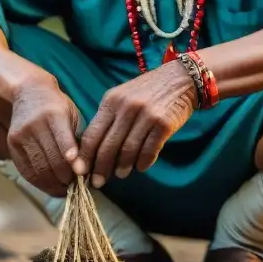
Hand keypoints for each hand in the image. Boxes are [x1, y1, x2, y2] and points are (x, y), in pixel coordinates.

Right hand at [7, 76, 85, 196]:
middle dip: (66, 179)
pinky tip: (50, 186)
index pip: (63, 141)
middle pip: (51, 160)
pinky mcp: (12, 144)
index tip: (82, 175)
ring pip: (39, 169)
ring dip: (54, 185)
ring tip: (66, 190)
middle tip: (77, 187)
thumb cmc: (57, 105)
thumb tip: (82, 170)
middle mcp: (35, 125)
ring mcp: (21, 135)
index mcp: (54, 114)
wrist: (29, 91)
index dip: (72, 161)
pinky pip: (26, 171)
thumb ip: (76, 139)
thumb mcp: (71, 114)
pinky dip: (39, 183)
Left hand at [79, 61, 195, 188]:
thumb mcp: (123, 96)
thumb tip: (95, 150)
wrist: (181, 78)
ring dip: (123, 166)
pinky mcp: (164, 124)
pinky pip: (149, 150)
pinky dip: (143, 162)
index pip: (92, 134)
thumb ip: (109, 118)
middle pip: (108, 145)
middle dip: (100, 168)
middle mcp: (126, 107)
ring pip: (128, 150)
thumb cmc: (148, 91)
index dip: (85, 156)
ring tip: (120, 174)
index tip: (81, 172)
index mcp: (111, 100)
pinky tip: (141, 166)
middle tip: (98, 182)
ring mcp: (146, 115)